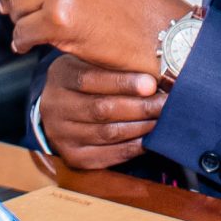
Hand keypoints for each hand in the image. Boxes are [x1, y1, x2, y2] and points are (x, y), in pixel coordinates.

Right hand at [36, 53, 166, 170]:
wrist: (60, 109)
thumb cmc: (85, 79)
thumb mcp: (89, 62)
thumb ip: (112, 63)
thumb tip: (152, 69)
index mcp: (60, 77)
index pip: (90, 79)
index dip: (122, 83)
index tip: (151, 84)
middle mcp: (55, 108)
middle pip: (101, 109)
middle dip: (140, 107)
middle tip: (165, 103)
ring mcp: (61, 135)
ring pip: (108, 133)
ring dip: (140, 127)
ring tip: (162, 119)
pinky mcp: (73, 157)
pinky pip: (108, 155)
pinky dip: (133, 147)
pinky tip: (149, 138)